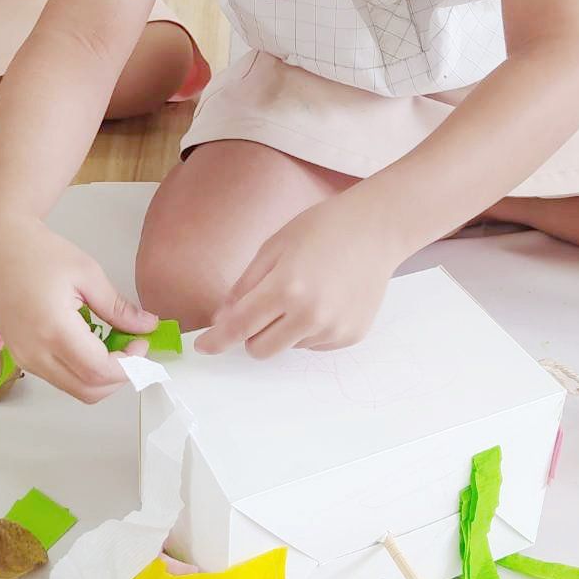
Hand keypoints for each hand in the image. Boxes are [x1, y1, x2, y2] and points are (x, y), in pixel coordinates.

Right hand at [0, 213, 154, 402]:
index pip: (100, 371)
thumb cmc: (37, 252)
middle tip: (134, 350)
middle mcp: (35, 353)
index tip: (142, 343)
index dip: (130, 365)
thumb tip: (147, 325)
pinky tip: (91, 343)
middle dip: (119, 377)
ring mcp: (24, 358)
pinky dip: (80, 370)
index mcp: (53, 330)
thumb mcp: (87, 274)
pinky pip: (57, 376)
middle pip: (88, 391)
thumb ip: (118, 307)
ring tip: (114, 344)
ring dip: (100, 376)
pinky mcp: (19, 356)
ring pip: (73, 388)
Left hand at [196, 194, 401, 358]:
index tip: (203, 346)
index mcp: (286, 288)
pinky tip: (325, 298)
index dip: (217, 340)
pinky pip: (314, 343)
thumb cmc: (322, 229)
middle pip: (260, 349)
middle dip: (251, 334)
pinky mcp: (350, 335)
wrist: (375, 229)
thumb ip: (244, 286)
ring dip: (284, 328)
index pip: (239, 327)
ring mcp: (333, 329)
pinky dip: (310, 328)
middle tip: (261, 307)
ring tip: (306, 291)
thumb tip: (222, 319)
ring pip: (288, 346)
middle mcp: (310, 315)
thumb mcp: (273, 247)